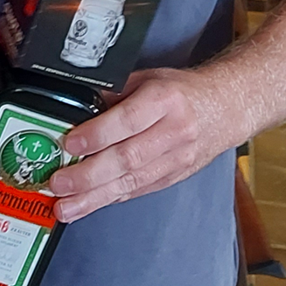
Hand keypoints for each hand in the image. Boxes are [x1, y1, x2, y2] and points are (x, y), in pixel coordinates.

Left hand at [50, 66, 231, 220]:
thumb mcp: (147, 78)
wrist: (226, 108)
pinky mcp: (174, 177)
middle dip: (88, 176)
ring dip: (95, 198)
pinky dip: (111, 199)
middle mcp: (175, 131)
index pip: (128, 120)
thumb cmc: (182, 91)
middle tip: (59, 184)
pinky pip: (138, 190)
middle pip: (128, 158)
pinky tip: (89, 205)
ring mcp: (177, 158)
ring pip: (132, 182)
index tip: (69, 144)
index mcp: (165, 100)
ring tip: (66, 207)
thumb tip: (74, 109)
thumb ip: (113, 94)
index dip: (97, 135)